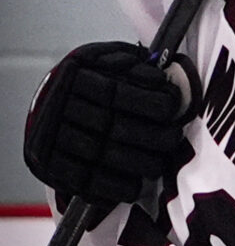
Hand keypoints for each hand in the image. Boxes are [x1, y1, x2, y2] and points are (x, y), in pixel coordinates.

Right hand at [24, 41, 200, 207]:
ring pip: (101, 155)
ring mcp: (52, 137)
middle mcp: (59, 105)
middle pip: (112, 125)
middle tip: (173, 138)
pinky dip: (113, 187)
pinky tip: (135, 186)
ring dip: (136, 163)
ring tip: (158, 164)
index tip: (171, 107)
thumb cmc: (90, 80)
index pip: (115, 91)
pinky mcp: (49, 164)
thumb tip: (159, 79)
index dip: (147, 101)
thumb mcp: (105, 59)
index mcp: (74, 75)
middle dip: (151, 135)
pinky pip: (84, 181)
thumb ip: (130, 63)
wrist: (49, 106)